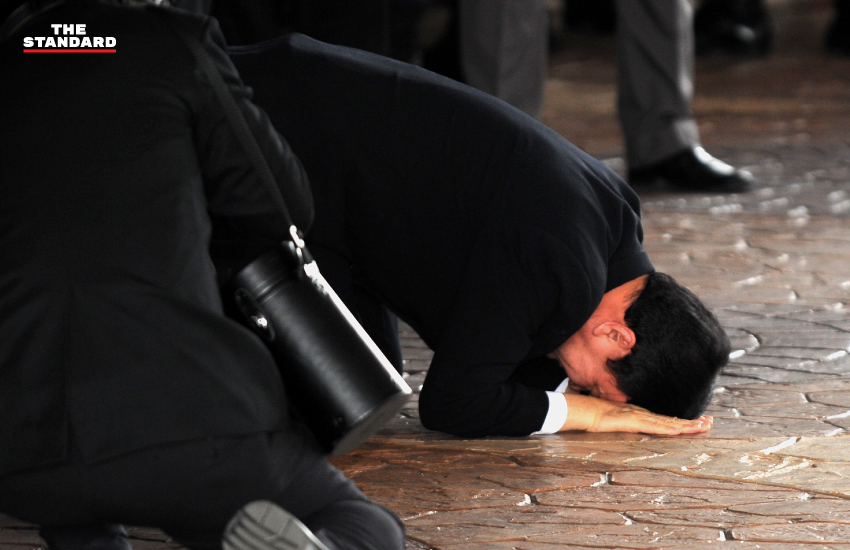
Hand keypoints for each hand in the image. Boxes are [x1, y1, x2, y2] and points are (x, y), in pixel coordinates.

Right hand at [560, 393, 712, 434]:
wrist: (581, 411)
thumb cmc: (593, 415)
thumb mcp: (611, 422)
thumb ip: (620, 424)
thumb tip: (622, 426)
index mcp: (639, 415)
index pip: (665, 420)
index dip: (681, 422)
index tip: (697, 422)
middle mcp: (642, 415)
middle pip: (670, 420)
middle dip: (691, 422)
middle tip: (710, 423)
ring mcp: (637, 417)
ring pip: (666, 423)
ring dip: (685, 425)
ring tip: (703, 426)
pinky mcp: (630, 421)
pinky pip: (652, 426)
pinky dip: (666, 427)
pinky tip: (678, 429)